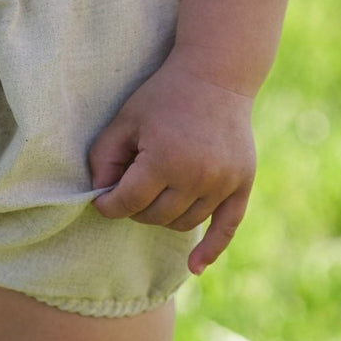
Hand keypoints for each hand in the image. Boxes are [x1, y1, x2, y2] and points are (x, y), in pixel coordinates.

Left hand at [88, 50, 256, 274]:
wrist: (216, 74)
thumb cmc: (164, 94)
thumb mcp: (126, 118)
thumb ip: (104, 157)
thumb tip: (99, 195)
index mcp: (163, 159)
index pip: (128, 202)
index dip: (108, 204)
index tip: (101, 200)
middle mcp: (196, 176)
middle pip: (155, 216)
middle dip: (136, 207)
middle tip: (131, 186)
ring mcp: (222, 183)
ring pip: (183, 223)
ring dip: (164, 216)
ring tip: (156, 192)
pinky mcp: (241, 184)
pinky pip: (226, 228)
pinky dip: (210, 250)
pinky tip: (195, 267)